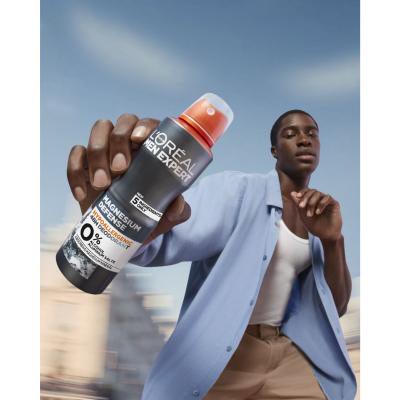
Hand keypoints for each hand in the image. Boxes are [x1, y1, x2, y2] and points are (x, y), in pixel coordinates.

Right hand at [67, 114, 190, 243]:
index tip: (140, 139)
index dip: (144, 126)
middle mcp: (128, 144)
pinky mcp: (85, 164)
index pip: (148, 125)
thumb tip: (178, 206)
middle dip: (118, 140)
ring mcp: (106, 151)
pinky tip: (83, 195)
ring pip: (98, 131)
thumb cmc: (148, 214)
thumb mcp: (168, 216)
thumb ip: (178, 210)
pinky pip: (76, 155)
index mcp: (150, 149)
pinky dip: (76, 172)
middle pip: (122, 122)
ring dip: (97, 153)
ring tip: (102, 184)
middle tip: (121, 168)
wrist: (123, 231)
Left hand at [290, 188, 341, 241]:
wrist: (325, 235)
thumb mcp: (303, 215)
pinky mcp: (334, 204)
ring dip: (312, 203)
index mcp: (312, 200)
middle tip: (301, 207)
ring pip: (318, 194)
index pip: (307, 191)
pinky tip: (317, 212)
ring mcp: (327, 201)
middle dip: (305, 198)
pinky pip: (327, 198)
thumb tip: (292, 193)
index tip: (297, 196)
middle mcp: (320, 199)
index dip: (302, 192)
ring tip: (310, 214)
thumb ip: (298, 204)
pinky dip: (321, 204)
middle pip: (312, 191)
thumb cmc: (314, 226)